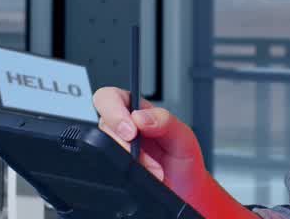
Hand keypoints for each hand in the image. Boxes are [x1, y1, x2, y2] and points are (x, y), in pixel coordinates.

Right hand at [92, 87, 207, 197]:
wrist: (186, 192)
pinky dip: (125, 175)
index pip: (110, 98)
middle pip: (103, 125)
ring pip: (104, 150)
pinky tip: (143, 176)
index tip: (131, 131)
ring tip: (153, 170)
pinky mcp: (114, 170)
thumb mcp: (183, 136)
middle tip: (140, 155)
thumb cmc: (184, 160)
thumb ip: (165, 120)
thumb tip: (140, 117)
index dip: (114, 111)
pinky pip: (106, 169)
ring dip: (130, 162)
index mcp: (137, 111)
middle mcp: (123, 129)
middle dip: (123, 143)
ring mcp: (116, 150)